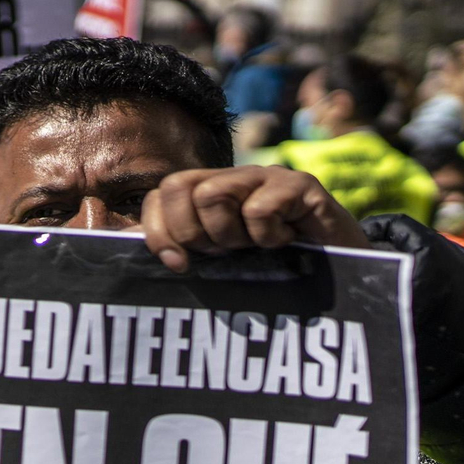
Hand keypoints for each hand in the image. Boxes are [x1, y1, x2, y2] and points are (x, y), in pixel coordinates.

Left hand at [142, 166, 367, 272]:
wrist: (342, 285)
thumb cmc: (278, 277)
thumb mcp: (221, 269)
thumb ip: (180, 253)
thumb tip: (120, 247)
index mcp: (211, 198)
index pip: (161, 195)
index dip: (158, 231)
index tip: (178, 265)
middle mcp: (235, 181)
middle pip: (178, 186)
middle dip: (191, 233)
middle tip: (225, 253)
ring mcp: (267, 179)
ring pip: (211, 194)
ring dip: (229, 235)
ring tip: (258, 248)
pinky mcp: (301, 186)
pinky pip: (259, 208)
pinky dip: (268, 237)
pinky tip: (289, 243)